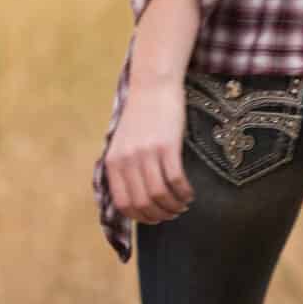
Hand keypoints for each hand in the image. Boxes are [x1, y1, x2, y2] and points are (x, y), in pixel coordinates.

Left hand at [105, 76, 193, 224]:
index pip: (124, 204)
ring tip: (183, 204)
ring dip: (174, 206)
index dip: (140, 217)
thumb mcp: (122, 143)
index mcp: (113, 163)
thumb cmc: (140, 115)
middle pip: (143, 203)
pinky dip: (184, 192)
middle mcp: (127, 161)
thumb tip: (134, 198)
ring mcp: (147, 153)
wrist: (152, 85)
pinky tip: (189, 192)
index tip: (154, 218)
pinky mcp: (167, 146)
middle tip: (172, 214)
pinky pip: (176, 179)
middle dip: (160, 215)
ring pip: (160, 195)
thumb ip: (124, 168)